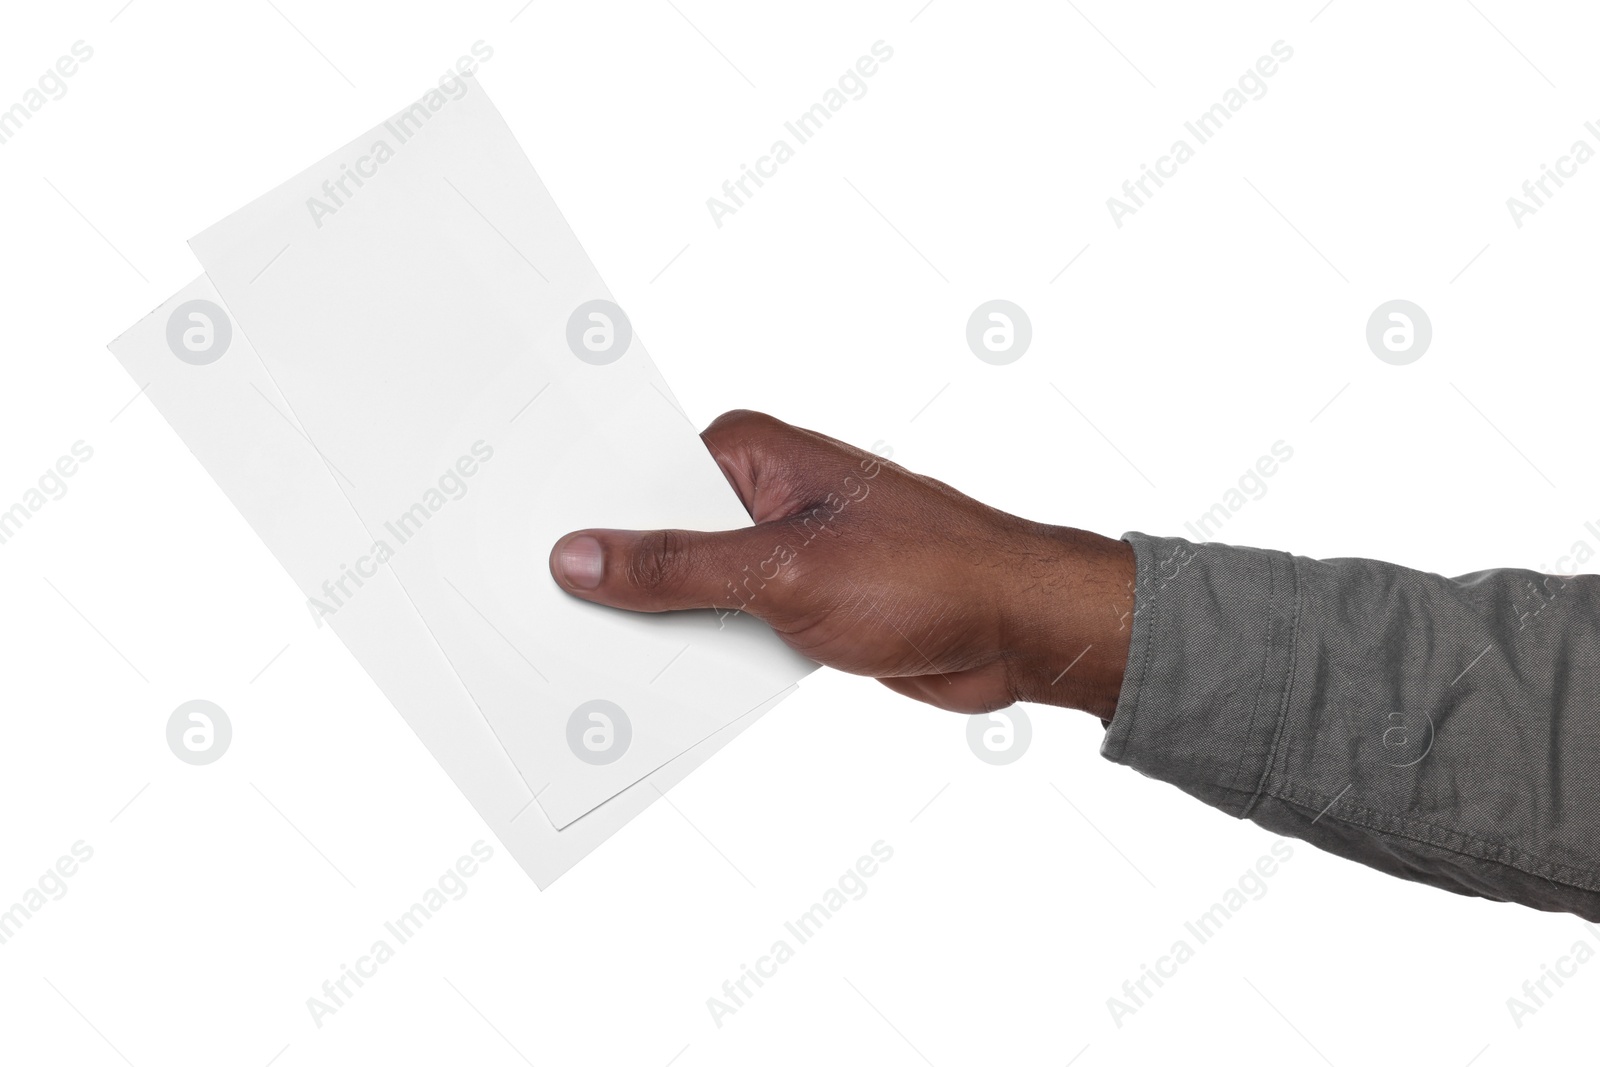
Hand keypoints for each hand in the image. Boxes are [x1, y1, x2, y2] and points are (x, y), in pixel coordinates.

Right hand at [548, 410, 1133, 717]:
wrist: (1019, 628)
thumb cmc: (928, 572)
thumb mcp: (782, 572)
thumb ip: (676, 568)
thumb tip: (585, 558)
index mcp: (754, 450)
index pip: (641, 475)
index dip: (586, 517)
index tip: (526, 551)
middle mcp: (763, 490)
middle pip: (660, 535)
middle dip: (616, 579)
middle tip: (541, 620)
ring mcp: (781, 549)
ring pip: (692, 588)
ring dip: (661, 625)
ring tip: (588, 662)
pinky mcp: (800, 603)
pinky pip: (729, 625)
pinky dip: (703, 651)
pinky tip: (659, 684)